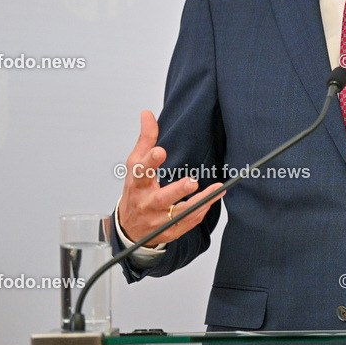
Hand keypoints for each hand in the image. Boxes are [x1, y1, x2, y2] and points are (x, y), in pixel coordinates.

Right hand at [117, 110, 223, 246]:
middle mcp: (146, 202)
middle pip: (161, 198)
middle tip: (192, 181)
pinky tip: (211, 200)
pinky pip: (186, 223)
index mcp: (137, 183)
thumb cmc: (136, 189)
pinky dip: (200, 213)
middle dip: (177, 190)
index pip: (141, 172)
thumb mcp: (136, 163)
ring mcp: (157, 219)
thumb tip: (147, 113)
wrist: (129, 226)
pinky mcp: (168, 231)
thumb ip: (145, 138)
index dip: (150, 162)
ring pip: (179, 213)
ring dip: (199, 203)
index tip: (160, 152)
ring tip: (216, 190)